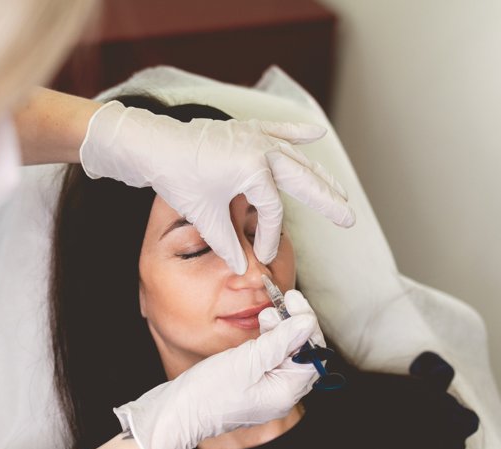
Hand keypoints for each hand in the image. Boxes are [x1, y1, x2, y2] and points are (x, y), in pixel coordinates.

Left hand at [79, 100, 355, 273]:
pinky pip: (278, 130)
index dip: (270, 236)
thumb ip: (228, 243)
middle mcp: (261, 149)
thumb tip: (244, 268)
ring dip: (318, 174)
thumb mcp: (204, 214)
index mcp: (252, 170)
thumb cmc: (177, 176)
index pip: (273, 210)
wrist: (152, 144)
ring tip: (339, 192)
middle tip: (348, 217)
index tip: (262, 255)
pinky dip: (297, 130)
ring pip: (296, 158)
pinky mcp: (245, 130)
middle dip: (326, 200)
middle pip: (302, 180)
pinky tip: (316, 131)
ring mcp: (255, 137)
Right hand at [113, 309, 321, 448]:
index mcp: (286, 393)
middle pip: (304, 353)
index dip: (307, 325)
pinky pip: (272, 358)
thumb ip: (280, 341)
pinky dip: (270, 340)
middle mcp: (282, 394)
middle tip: (280, 303)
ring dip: (281, 330)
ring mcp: (269, 390)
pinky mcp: (256, 384)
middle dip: (294, 325)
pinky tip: (261, 327)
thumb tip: (306, 324)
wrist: (179, 411)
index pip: (313, 355)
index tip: (294, 300)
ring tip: (266, 315)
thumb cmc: (209, 391)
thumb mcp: (247, 360)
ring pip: (287, 353)